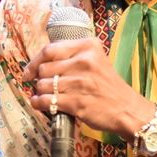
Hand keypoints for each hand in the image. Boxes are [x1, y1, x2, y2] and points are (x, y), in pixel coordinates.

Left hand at [25, 36, 150, 139]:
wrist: (127, 110)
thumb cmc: (109, 86)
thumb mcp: (95, 61)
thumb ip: (71, 57)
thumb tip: (40, 64)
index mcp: (87, 47)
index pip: (49, 50)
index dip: (34, 61)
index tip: (29, 71)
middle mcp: (84, 61)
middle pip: (44, 68)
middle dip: (39, 79)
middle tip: (45, 86)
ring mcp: (80, 82)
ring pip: (43, 85)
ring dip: (40, 92)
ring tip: (46, 96)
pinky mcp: (76, 102)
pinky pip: (46, 100)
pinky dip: (39, 103)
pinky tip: (40, 104)